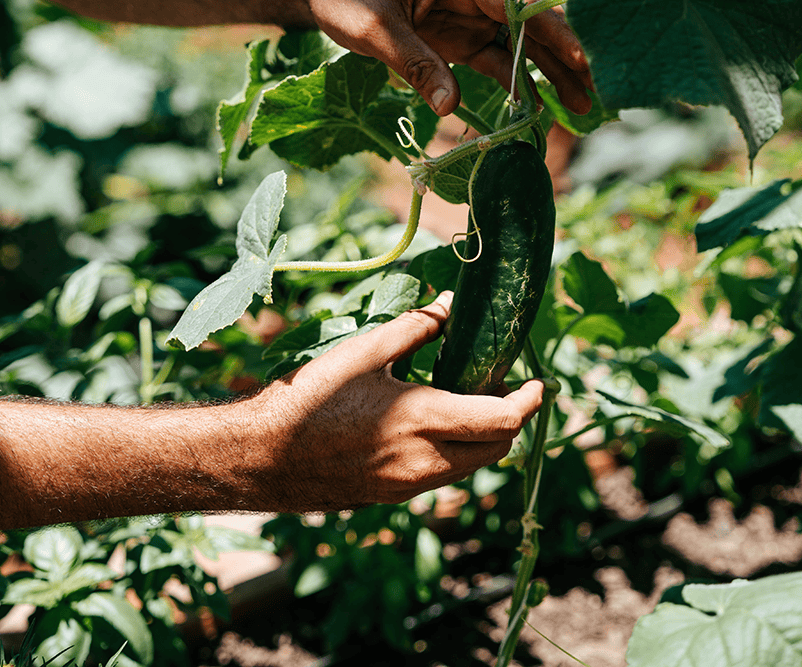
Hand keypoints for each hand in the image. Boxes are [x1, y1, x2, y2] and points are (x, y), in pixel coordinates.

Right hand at [244, 292, 544, 509]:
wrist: (261, 456)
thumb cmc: (309, 397)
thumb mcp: (366, 352)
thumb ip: (417, 328)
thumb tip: (451, 306)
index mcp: (424, 421)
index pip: (504, 422)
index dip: (529, 402)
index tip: (539, 383)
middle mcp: (425, 461)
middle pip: (497, 449)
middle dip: (512, 421)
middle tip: (507, 388)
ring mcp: (409, 486)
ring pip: (470, 465)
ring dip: (483, 438)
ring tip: (470, 401)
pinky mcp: (392, 496)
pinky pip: (442, 475)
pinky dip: (454, 451)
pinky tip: (433, 423)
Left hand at [307, 0, 592, 116]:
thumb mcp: (376, 29)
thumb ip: (416, 65)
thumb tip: (450, 106)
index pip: (518, 3)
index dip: (552, 32)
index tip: (579, 61)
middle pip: (530, 25)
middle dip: (563, 59)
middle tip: (593, 95)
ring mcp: (467, 15)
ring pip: (519, 46)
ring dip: (547, 75)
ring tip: (579, 108)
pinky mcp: (457, 37)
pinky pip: (495, 60)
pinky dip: (517, 82)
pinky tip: (536, 108)